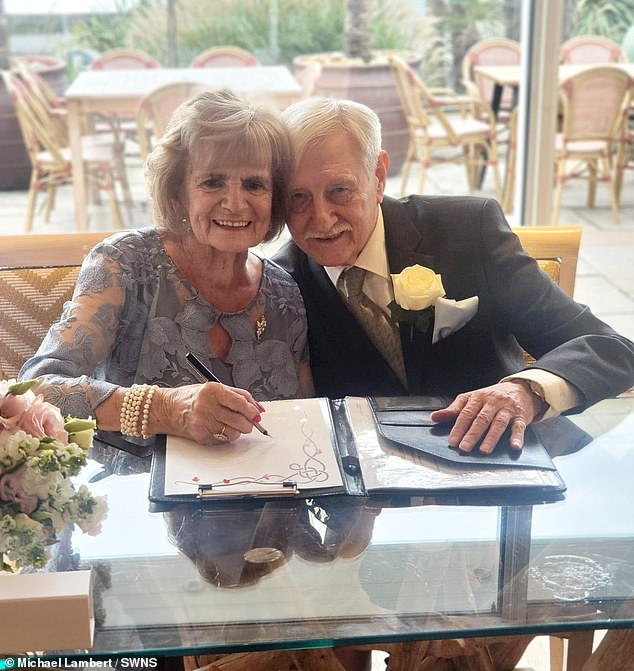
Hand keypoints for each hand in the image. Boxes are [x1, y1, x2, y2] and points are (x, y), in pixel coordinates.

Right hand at [153, 383, 264, 444]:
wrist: (169, 409)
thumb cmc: (193, 397)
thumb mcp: (215, 388)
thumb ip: (238, 395)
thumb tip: (258, 408)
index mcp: (213, 390)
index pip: (240, 402)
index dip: (252, 410)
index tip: (257, 415)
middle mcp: (207, 406)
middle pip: (239, 420)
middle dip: (249, 424)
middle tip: (249, 423)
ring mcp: (203, 422)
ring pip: (233, 433)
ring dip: (237, 431)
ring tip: (230, 424)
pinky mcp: (201, 435)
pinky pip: (223, 440)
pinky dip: (225, 436)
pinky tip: (219, 428)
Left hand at [430, 381, 545, 452]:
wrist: (521, 389)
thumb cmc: (492, 397)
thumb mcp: (471, 399)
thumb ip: (454, 409)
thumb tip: (434, 417)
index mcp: (478, 397)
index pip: (466, 413)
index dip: (458, 428)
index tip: (452, 441)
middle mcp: (492, 402)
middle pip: (481, 419)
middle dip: (472, 434)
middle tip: (464, 448)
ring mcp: (507, 409)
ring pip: (498, 423)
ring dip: (491, 438)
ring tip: (484, 450)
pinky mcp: (521, 416)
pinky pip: (519, 426)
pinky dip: (517, 437)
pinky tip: (514, 446)